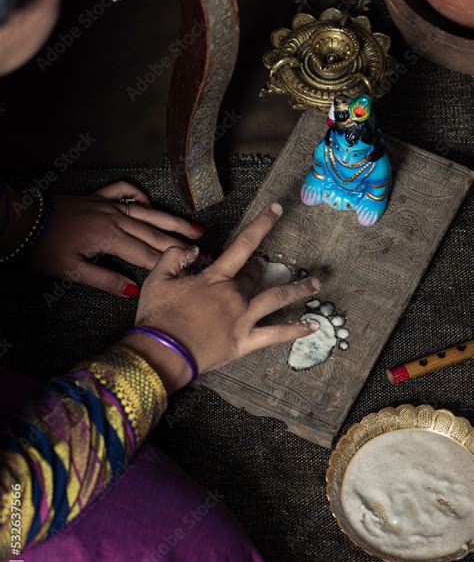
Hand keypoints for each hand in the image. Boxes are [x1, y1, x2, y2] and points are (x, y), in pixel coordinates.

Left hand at [24, 181, 204, 295]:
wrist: (22, 221)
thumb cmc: (45, 248)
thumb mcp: (73, 271)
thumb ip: (106, 280)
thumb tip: (134, 290)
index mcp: (110, 238)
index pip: (148, 254)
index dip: (172, 262)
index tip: (194, 267)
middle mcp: (115, 219)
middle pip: (155, 231)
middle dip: (181, 241)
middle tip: (205, 248)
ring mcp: (108, 205)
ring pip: (147, 212)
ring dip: (172, 219)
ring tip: (194, 226)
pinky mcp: (98, 197)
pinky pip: (125, 191)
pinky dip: (140, 196)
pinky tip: (150, 204)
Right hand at [121, 204, 319, 392]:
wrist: (162, 352)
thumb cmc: (158, 317)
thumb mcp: (157, 278)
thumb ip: (175, 256)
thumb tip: (194, 249)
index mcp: (215, 278)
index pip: (243, 244)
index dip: (262, 224)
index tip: (277, 209)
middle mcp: (234, 295)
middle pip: (255, 274)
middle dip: (260, 267)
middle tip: (262, 265)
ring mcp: (242, 319)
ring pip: (276, 298)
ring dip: (298, 290)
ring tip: (316, 284)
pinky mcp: (245, 342)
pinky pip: (275, 335)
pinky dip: (295, 330)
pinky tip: (313, 326)